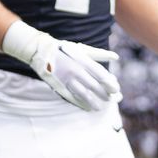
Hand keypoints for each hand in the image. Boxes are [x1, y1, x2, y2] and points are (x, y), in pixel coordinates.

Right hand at [1, 21, 120, 110]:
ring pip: (83, 94)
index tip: (116, 90)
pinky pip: (72, 97)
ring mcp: (66, 79)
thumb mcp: (82, 49)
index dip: (109, 83)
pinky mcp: (59, 86)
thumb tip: (116, 56)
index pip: (100, 74)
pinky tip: (87, 108)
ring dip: (93, 102)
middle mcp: (76, 70)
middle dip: (104, 94)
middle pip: (94, 86)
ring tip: (100, 108)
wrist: (41, 51)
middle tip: (111, 99)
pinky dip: (81, 103)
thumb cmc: (65, 50)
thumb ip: (100, 54)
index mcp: (83, 61)